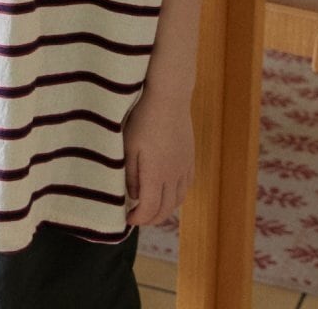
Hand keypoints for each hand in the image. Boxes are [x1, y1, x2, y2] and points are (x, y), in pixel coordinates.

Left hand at [123, 87, 193, 226]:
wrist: (169, 98)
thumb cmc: (143, 119)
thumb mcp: (128, 146)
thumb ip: (130, 174)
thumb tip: (135, 195)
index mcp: (156, 174)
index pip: (150, 208)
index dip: (139, 219)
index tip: (127, 219)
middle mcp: (174, 175)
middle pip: (166, 209)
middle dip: (151, 219)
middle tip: (138, 217)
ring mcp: (184, 167)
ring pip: (178, 199)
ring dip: (165, 209)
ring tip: (151, 207)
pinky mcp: (190, 157)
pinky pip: (186, 185)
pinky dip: (176, 196)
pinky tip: (168, 190)